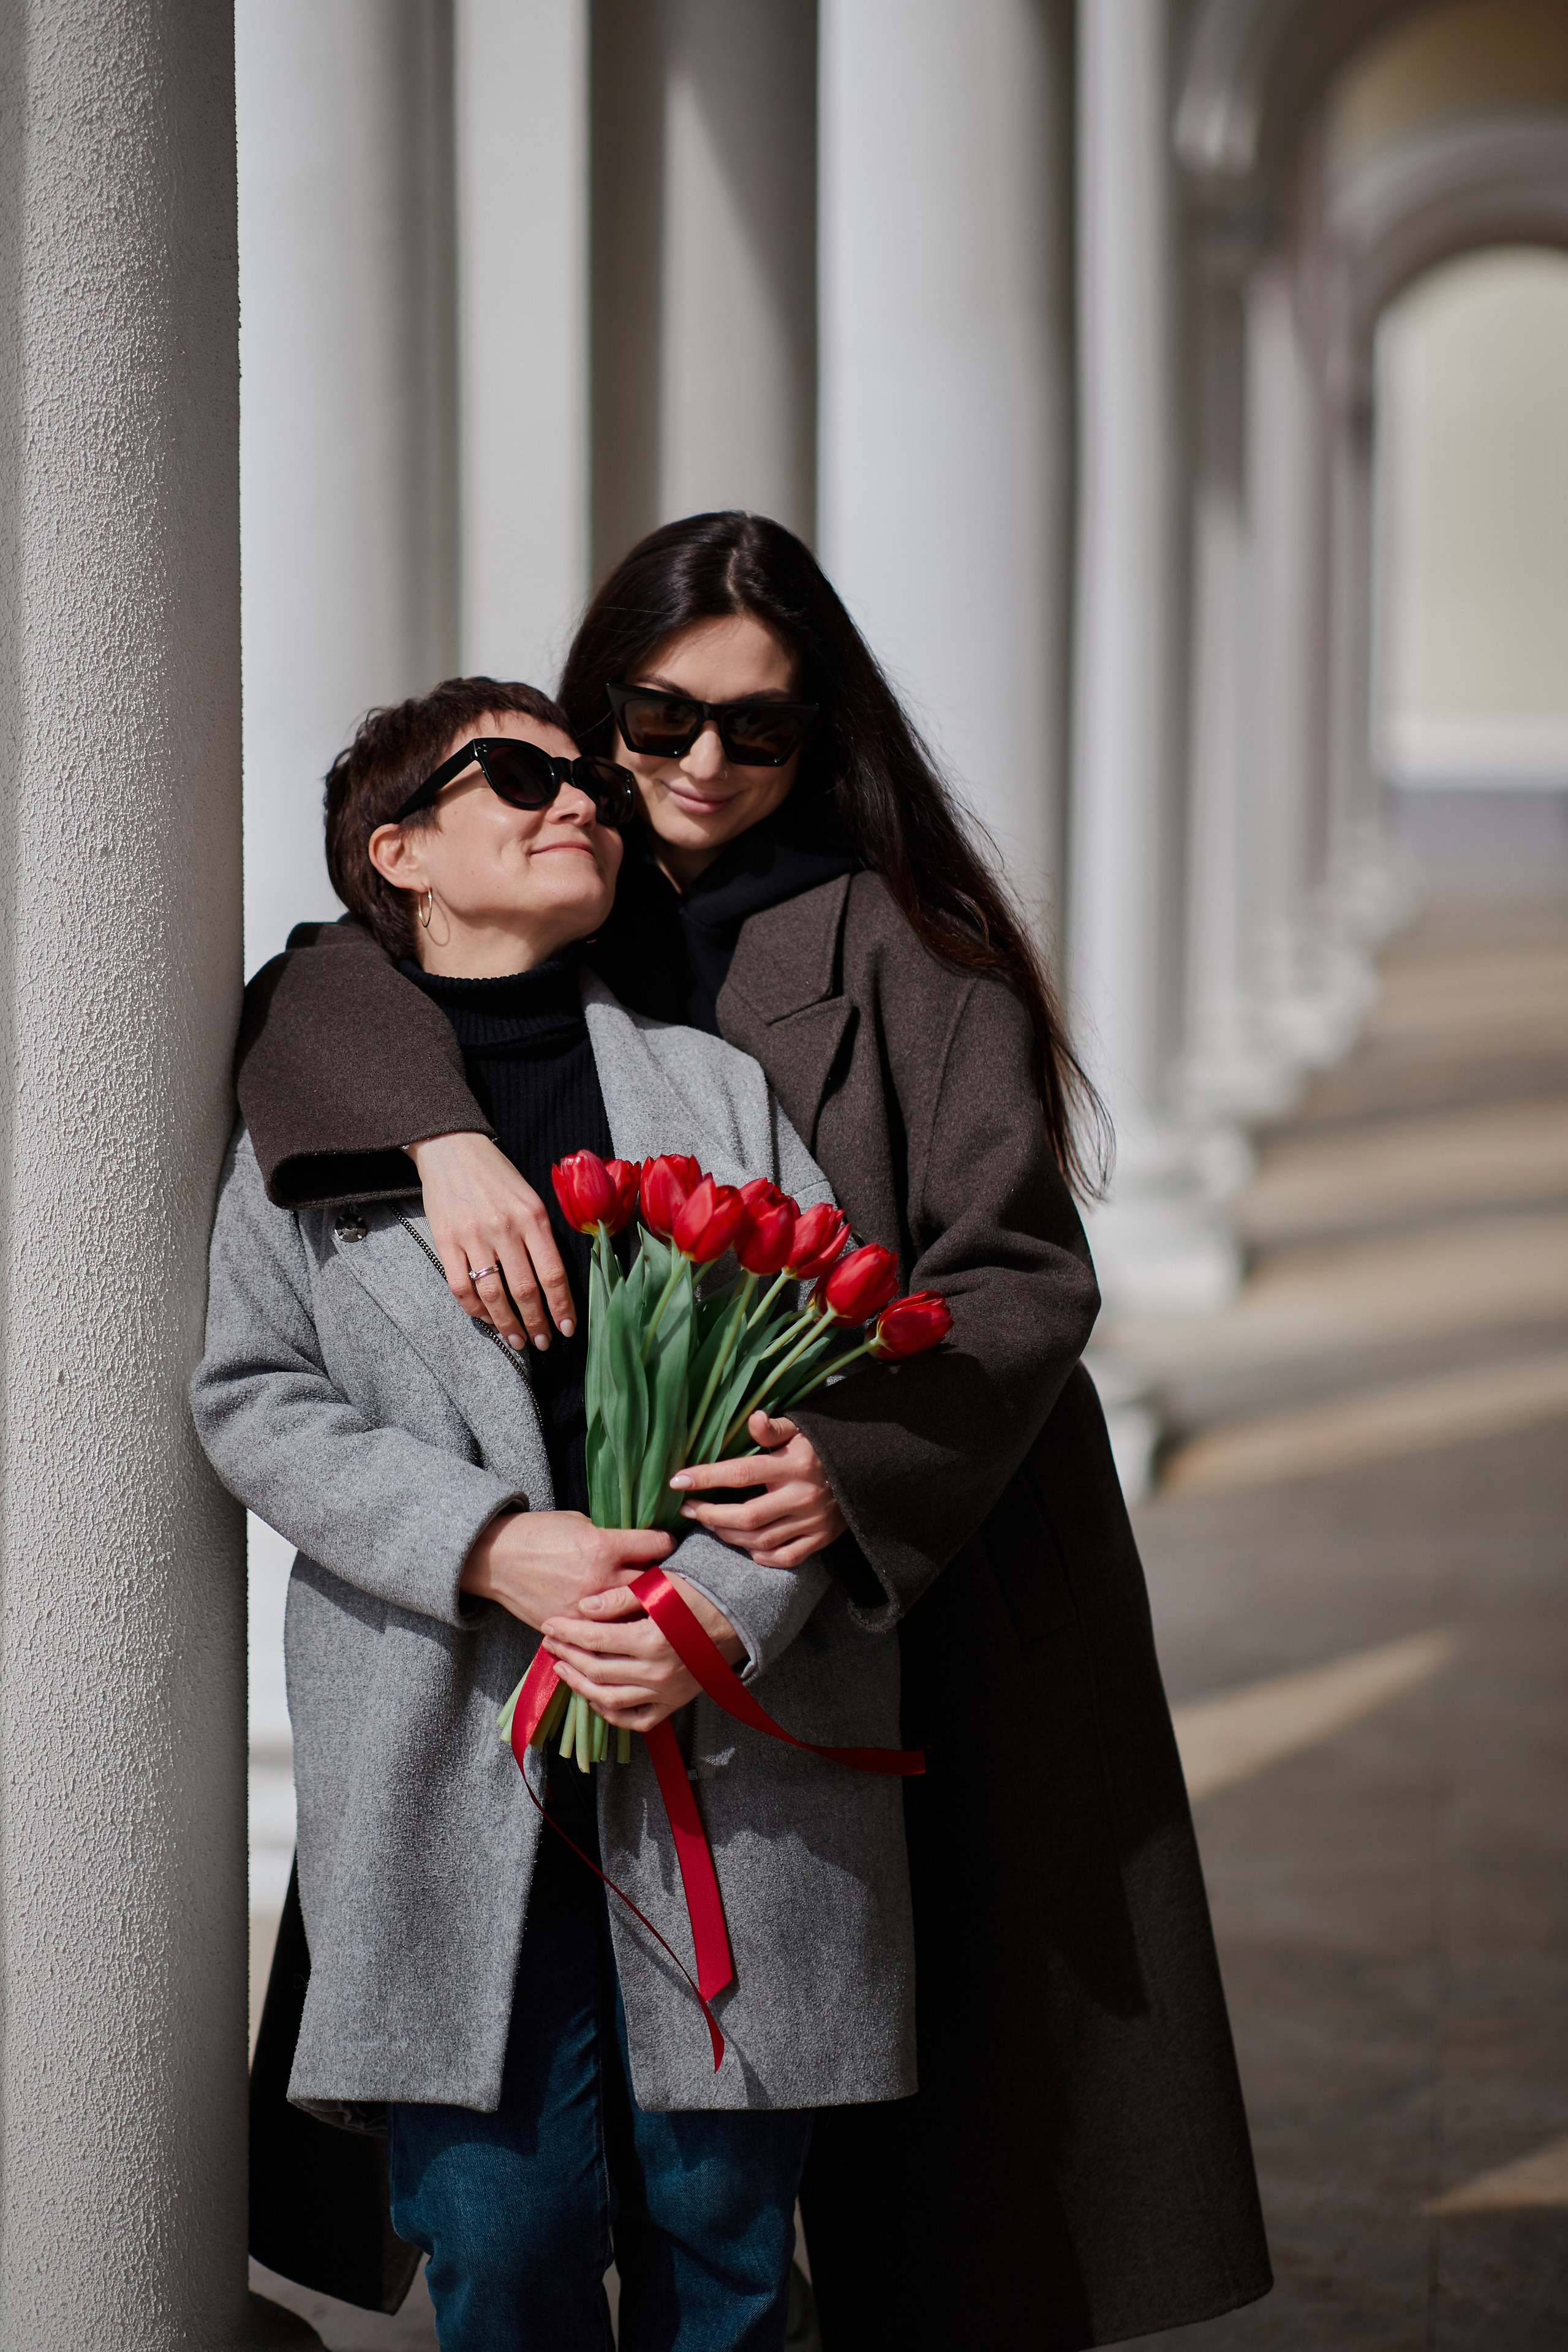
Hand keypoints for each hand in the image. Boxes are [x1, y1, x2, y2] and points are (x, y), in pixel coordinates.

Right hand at [407, 1132, 574, 1352]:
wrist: (453, 1148)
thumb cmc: (497, 1176)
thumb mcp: (530, 1198)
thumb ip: (541, 1236)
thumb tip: (553, 1283)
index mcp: (532, 1217)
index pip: (552, 1273)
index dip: (561, 1306)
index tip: (567, 1328)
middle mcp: (505, 1228)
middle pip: (524, 1290)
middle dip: (536, 1323)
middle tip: (542, 1342)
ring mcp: (473, 1236)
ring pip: (493, 1294)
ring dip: (506, 1324)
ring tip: (516, 1340)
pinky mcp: (446, 1241)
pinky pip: (461, 1287)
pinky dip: (475, 1309)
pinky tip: (487, 1318)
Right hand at [459, 1511, 671, 1633]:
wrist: (497, 1558)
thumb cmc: (540, 1534)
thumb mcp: (581, 1523)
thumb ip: (614, 1537)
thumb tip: (642, 1546)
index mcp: (604, 1546)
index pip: (657, 1545)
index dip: (667, 1543)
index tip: (669, 1546)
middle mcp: (599, 1580)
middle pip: (653, 1584)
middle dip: (664, 1580)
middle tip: (669, 1578)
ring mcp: (585, 1609)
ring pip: (634, 1615)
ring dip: (645, 1609)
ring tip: (653, 1605)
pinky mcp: (571, 1626)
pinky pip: (607, 1634)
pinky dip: (617, 1629)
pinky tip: (624, 1624)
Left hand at [541, 1576, 744, 1732]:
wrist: (739, 1618)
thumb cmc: (700, 1595)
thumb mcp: (661, 1585)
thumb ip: (620, 1597)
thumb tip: (584, 1607)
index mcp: (653, 1639)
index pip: (595, 1638)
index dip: (567, 1631)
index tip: (549, 1624)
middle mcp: (658, 1672)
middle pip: (597, 1669)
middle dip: (568, 1655)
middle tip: (550, 1642)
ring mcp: (666, 1692)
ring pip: (610, 1699)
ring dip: (580, 1685)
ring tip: (563, 1668)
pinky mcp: (674, 1703)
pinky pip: (636, 1719)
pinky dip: (611, 1714)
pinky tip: (594, 1698)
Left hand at [667, 1414, 846, 1568]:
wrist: (867, 1472)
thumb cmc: (821, 1449)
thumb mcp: (801, 1431)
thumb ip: (774, 1429)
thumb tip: (753, 1417)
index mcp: (793, 1465)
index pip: (741, 1473)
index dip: (706, 1477)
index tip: (678, 1480)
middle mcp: (802, 1496)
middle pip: (746, 1517)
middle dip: (710, 1515)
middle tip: (689, 1509)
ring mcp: (812, 1522)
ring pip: (760, 1540)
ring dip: (728, 1536)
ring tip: (711, 1524)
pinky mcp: (820, 1540)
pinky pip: (784, 1557)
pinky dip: (761, 1556)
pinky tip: (746, 1545)